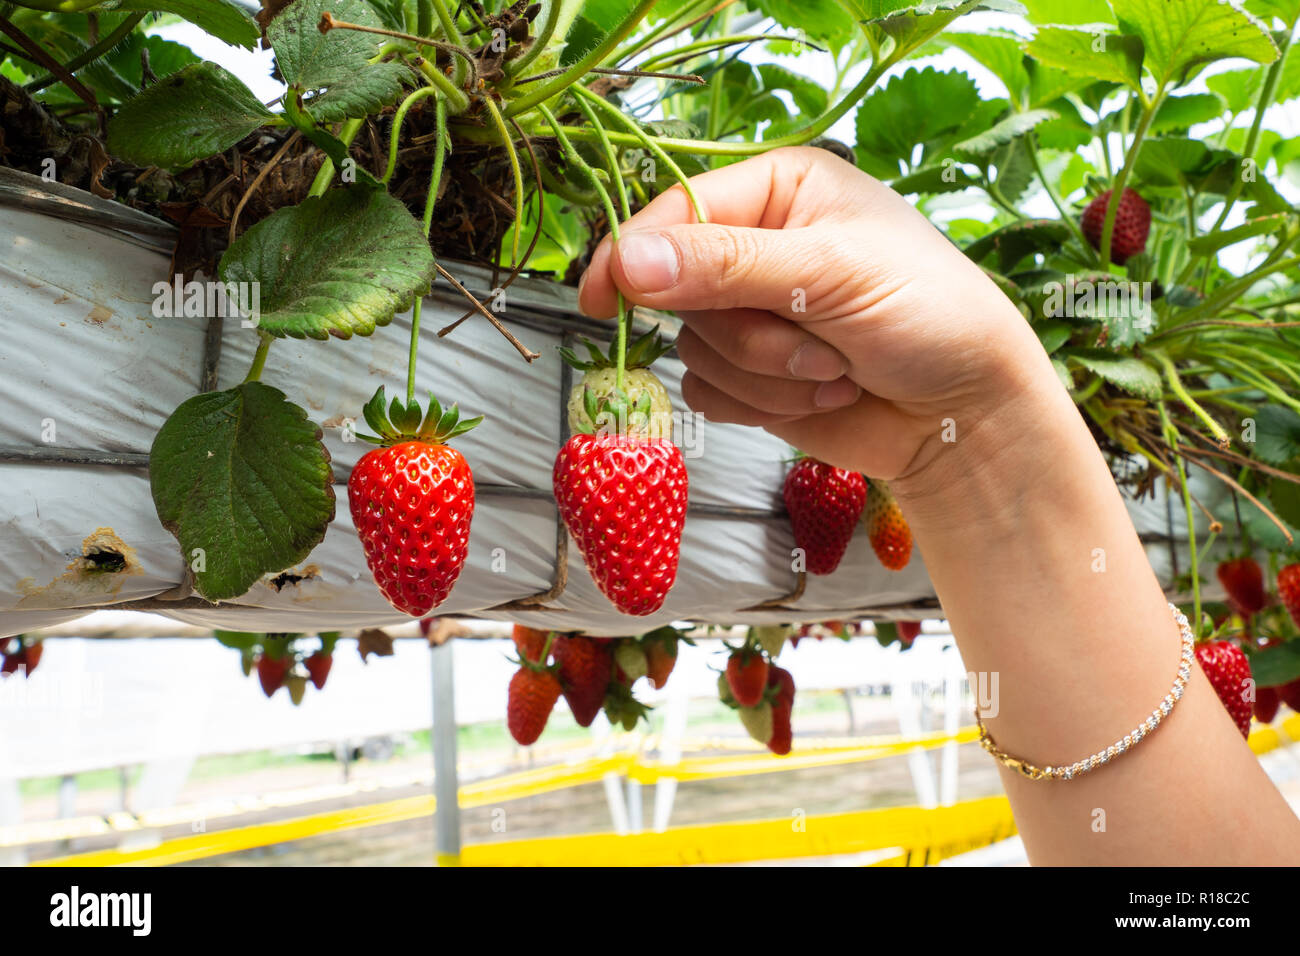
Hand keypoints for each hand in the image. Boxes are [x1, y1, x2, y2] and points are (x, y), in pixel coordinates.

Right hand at [577, 146, 1056, 495]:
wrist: (966, 414)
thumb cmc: (929, 316)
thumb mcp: (832, 273)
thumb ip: (726, 266)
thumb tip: (628, 261)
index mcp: (780, 190)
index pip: (677, 212)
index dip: (635, 254)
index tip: (603, 297)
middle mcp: (757, 247)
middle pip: (681, 291)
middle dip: (751, 334)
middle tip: (819, 342)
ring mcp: (752, 315)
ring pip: (695, 350)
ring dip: (766, 375)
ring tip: (836, 370)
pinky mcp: (751, 376)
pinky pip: (708, 393)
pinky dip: (761, 406)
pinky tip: (820, 395)